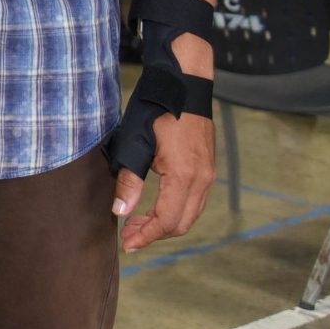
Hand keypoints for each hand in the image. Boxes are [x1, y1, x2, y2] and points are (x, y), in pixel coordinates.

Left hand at [113, 110, 213, 250]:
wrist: (183, 84)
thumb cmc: (156, 109)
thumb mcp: (135, 142)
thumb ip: (129, 179)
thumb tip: (121, 212)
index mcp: (184, 176)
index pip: (167, 221)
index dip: (146, 236)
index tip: (126, 244)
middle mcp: (202, 180)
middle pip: (181, 224)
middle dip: (154, 234)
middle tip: (128, 235)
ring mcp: (208, 175)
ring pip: (189, 214)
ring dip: (164, 224)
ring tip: (136, 222)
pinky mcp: (206, 169)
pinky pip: (193, 201)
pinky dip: (174, 211)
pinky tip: (154, 207)